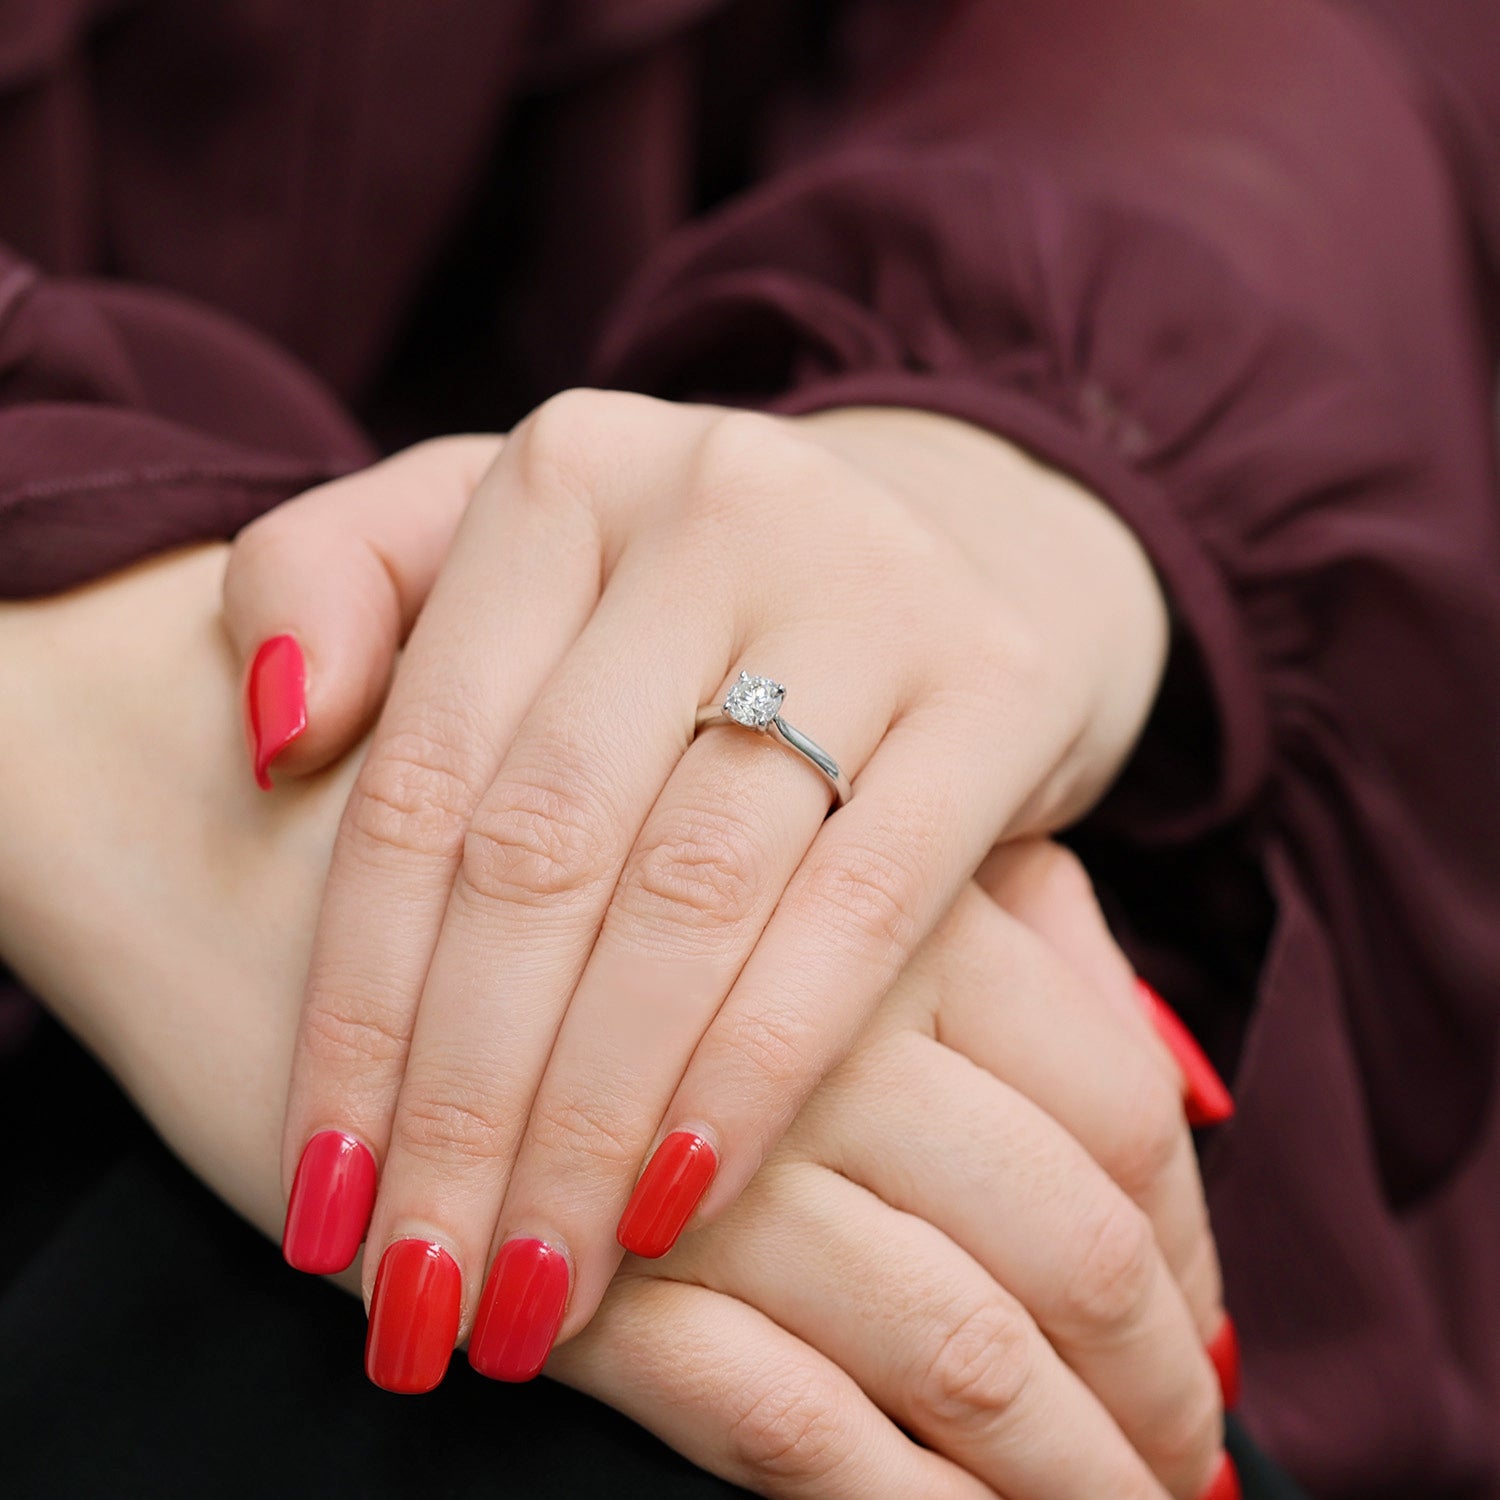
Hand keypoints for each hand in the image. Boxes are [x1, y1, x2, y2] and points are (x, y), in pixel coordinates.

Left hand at [0, 547, 1232, 1497]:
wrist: (952, 548)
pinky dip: (761, 1068)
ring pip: (693, 898)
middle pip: (546, 850)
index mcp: (565, 471)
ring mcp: (874, 587)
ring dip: (595, 1120)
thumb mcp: (509, 551)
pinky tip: (678, 1197)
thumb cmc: (691, 592)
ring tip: (533, 1284)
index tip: (321, 1192)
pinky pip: (865, 912)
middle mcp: (717, 500)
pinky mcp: (1003, 686)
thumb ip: (340, 584)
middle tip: (427, 1288)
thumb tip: (266, 734)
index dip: (356, 1002)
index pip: (422, 775)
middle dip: (470, 1098)